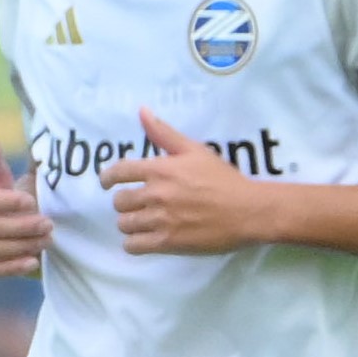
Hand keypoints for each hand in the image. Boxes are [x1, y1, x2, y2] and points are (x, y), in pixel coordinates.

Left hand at [100, 111, 267, 253]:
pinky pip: (132, 246)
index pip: (117, 172)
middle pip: (118, 202)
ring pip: (124, 224)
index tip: (108, 184)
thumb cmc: (223, 179)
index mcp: (160, 169)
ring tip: (145, 222)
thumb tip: (142, 111)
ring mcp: (160, 220)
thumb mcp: (195, 150)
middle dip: (126, 203)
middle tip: (140, 205)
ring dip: (131, 223)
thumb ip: (164, 133)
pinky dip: (135, 243)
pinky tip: (146, 239)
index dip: (107, 179)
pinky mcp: (167, 242)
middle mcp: (155, 194)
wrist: (249, 211)